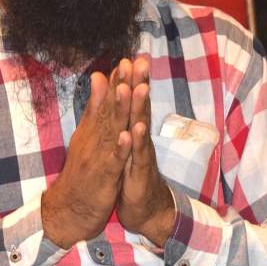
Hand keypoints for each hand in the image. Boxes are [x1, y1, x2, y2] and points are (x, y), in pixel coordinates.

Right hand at [41, 62, 132, 248]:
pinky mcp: (104, 176)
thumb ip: (94, 108)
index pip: (105, 100)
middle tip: (130, 63)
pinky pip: (113, 161)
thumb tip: (98, 78)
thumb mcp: (86, 136)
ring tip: (128, 88)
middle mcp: (93, 138)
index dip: (117, 80)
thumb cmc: (82, 172)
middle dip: (120, 86)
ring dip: (119, 110)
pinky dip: (119, 148)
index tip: (127, 58)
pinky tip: (125, 134)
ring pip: (111, 130)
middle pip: (109, 109)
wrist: (69, 210)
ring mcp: (98, 156)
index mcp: (92, 129)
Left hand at [114, 57, 175, 246]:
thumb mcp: (126, 146)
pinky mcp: (141, 172)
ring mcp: (142, 154)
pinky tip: (135, 129)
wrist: (147, 210)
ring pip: (141, 127)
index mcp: (133, 131)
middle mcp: (140, 138)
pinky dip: (137, 142)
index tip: (127, 56)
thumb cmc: (133, 174)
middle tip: (139, 60)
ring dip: (139, 107)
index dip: (129, 80)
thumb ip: (123, 123)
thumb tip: (119, 101)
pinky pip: (139, 156)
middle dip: (139, 84)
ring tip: (139, 87)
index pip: (131, 102)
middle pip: (139, 107)